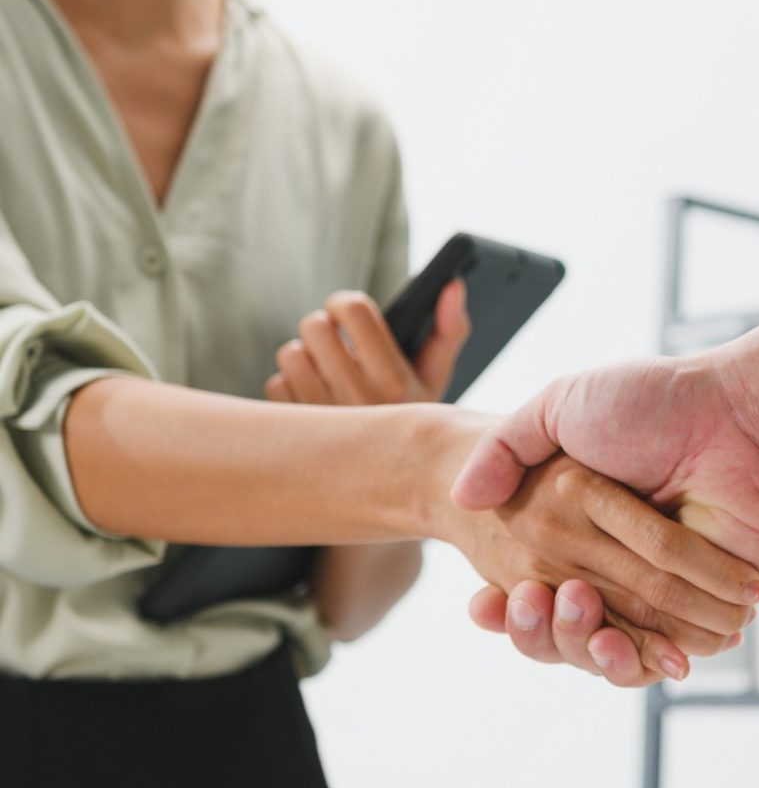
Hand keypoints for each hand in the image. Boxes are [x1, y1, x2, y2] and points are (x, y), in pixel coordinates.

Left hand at [265, 280, 468, 637]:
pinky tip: (313, 402)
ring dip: (303, 358)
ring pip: (290, 355)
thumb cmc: (416, 430)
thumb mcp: (438, 383)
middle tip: (334, 343)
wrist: (393, 504)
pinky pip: (276, 386)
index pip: (352, 310)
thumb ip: (449, 330)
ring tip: (325, 375)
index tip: (346, 311)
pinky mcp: (297, 438)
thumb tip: (452, 283)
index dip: (344, 302)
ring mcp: (324, 422)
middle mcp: (360, 403)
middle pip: (314, 327)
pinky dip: (289, 387)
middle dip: (322, 329)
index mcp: (398, 382)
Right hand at [450, 356, 758, 681]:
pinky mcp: (705, 603)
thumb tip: (462, 496)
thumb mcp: (560, 406)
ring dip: (580, 646)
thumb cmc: (653, 400)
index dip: (505, 602)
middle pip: (566, 617)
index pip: (532, 577)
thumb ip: (507, 445)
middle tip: (527, 603)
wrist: (743, 413)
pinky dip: (636, 659)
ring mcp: (661, 582)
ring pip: (608, 640)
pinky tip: (611, 646)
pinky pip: (663, 648)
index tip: (484, 603)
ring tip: (570, 615)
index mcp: (582, 519)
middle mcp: (617, 554)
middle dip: (539, 626)